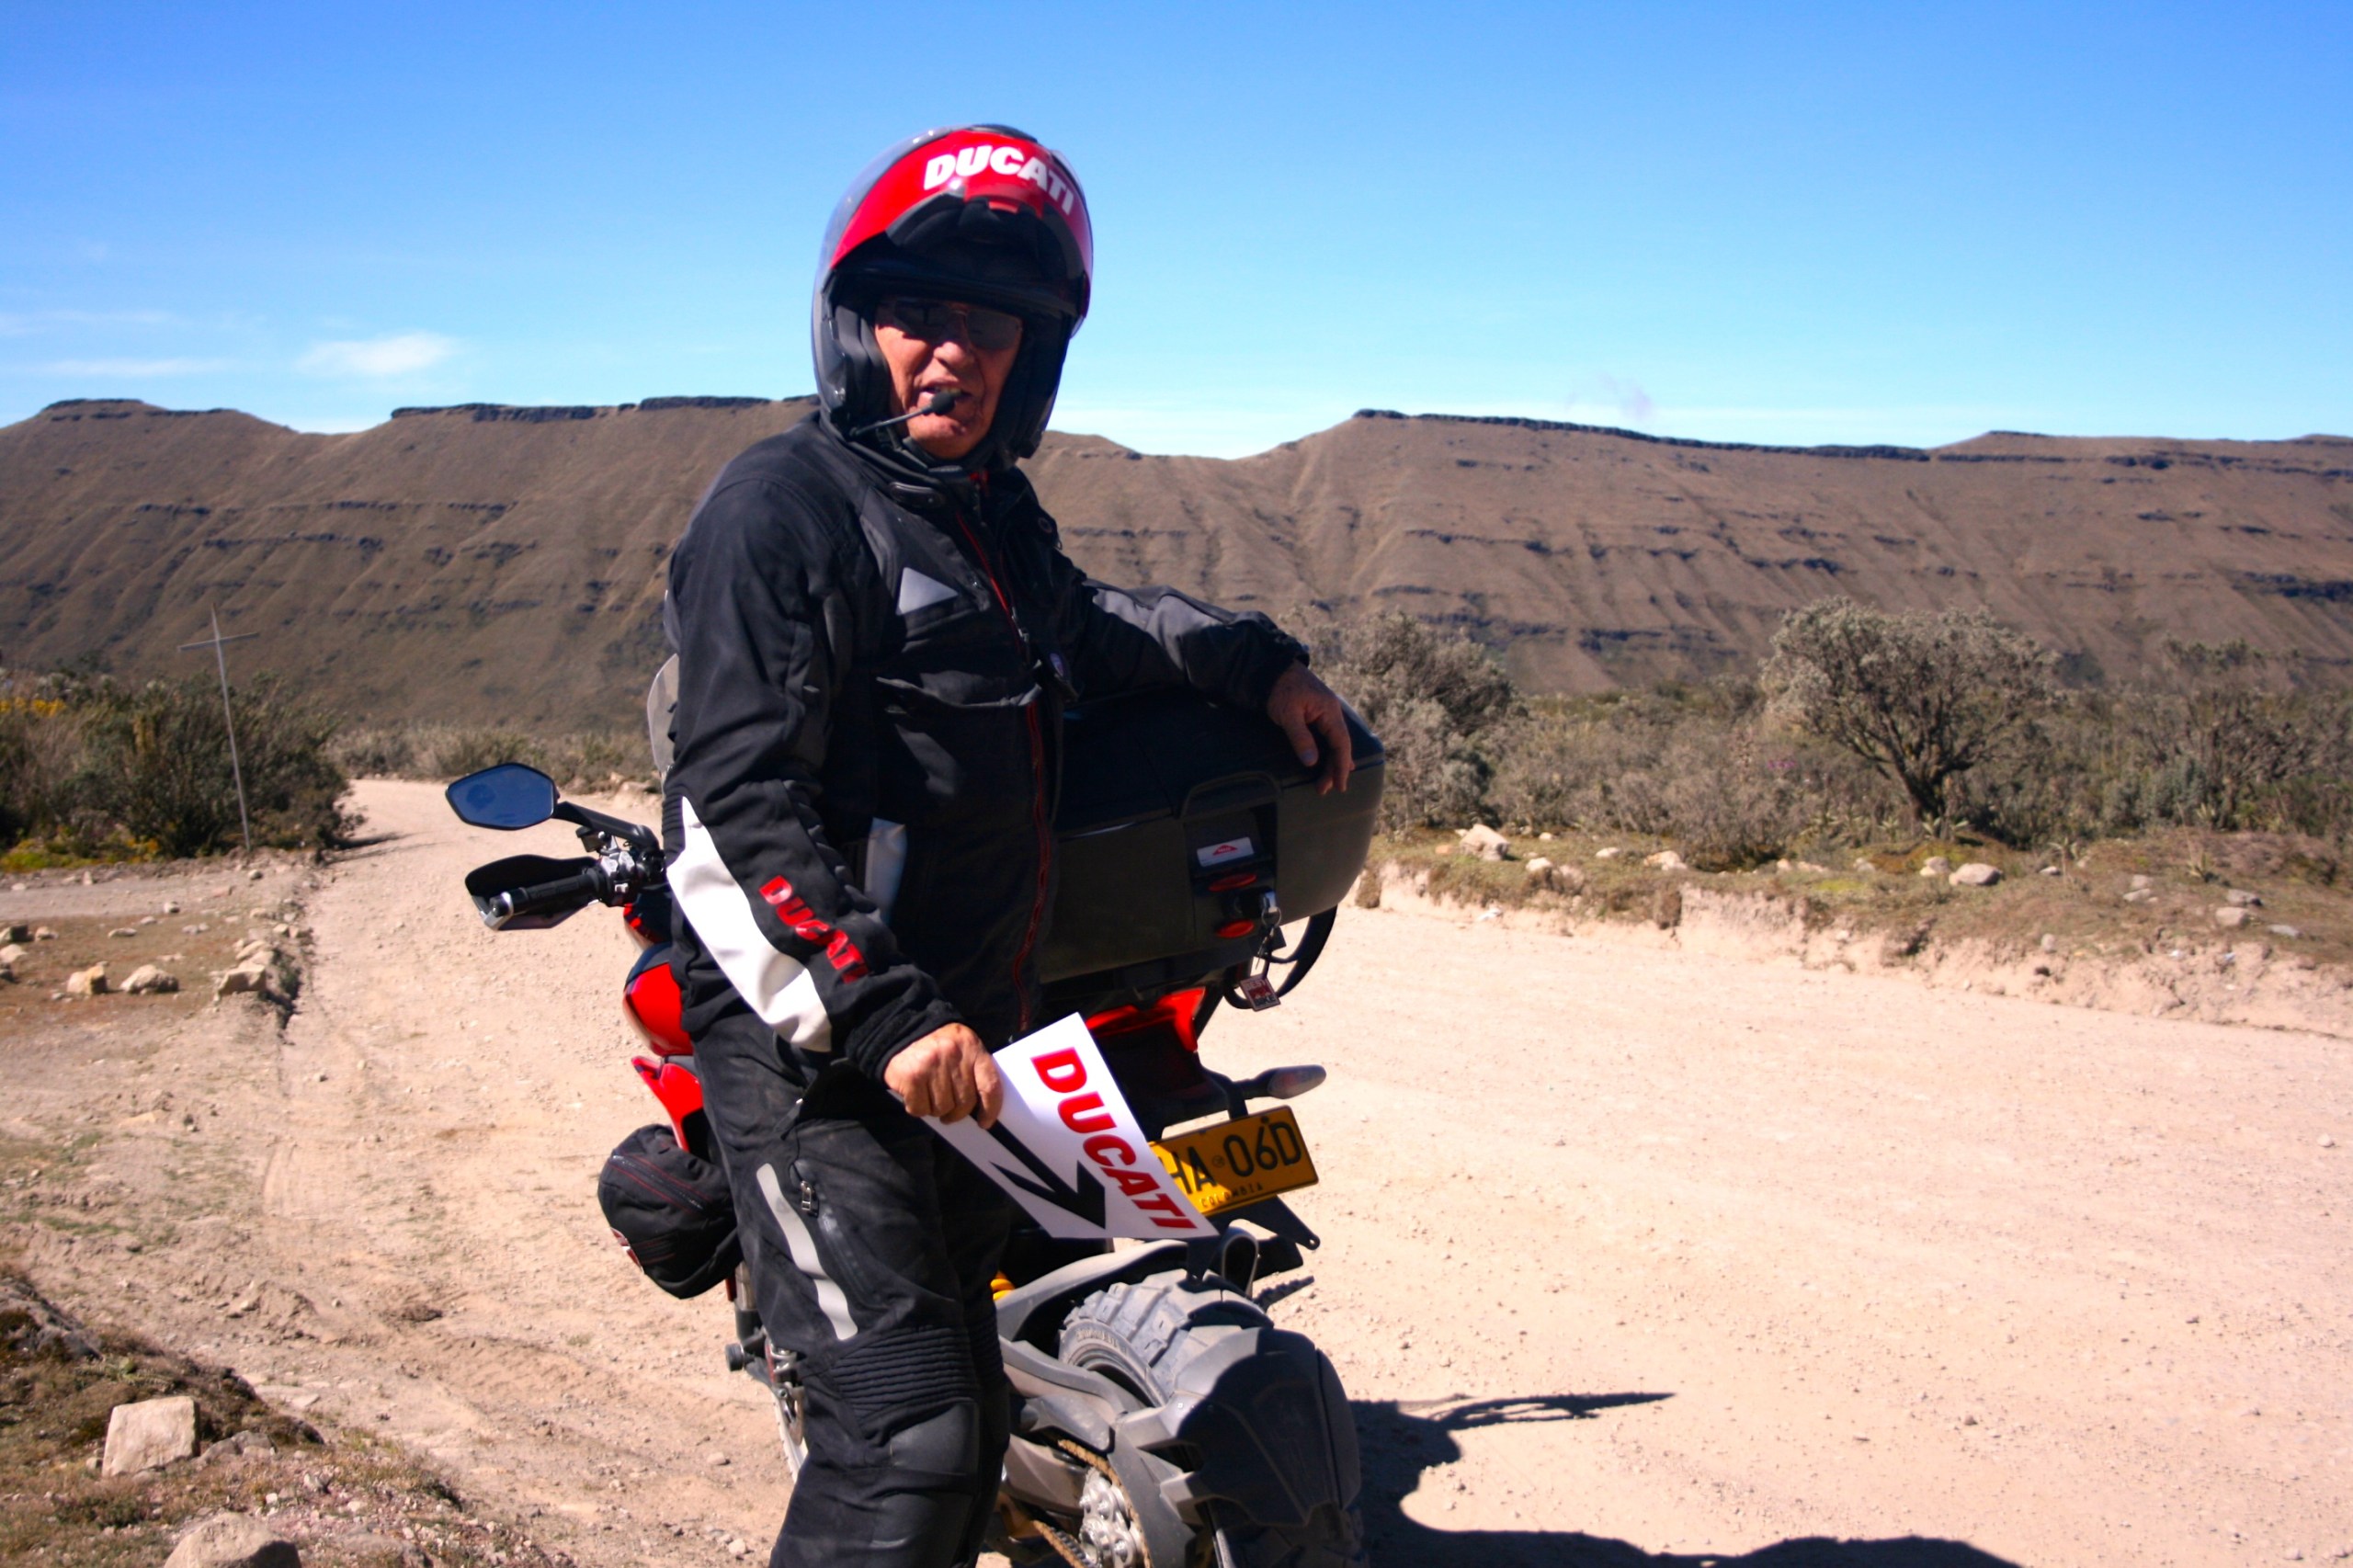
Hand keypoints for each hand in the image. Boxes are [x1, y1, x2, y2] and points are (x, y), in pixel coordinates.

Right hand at [884, 1023, 1003, 1126]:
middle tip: (948, 1109)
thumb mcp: (962, 1048)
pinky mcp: (912, 1077)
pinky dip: (917, 1108)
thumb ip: (974, 1070)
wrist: (902, 1031)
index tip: (984, 1122)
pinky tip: (915, 1095)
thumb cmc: (937, 1047)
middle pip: (964, 1103)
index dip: (990, 1109)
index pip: (990, 1085)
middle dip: (956, 1112)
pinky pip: (920, 1109)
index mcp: (971, 1047)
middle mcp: (953, 1055)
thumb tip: (982, 1108)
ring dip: (934, 1109)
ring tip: (929, 1094)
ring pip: (942, 1108)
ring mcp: (931, 1065)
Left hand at [1265, 663, 1353, 794]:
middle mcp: (1332, 712)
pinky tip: (1327, 761)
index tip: (1339, 784)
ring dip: (1330, 762)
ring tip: (1326, 782)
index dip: (1341, 765)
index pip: (1341, 743)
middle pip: (1339, 745)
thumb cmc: (1280, 689)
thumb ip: (1300, 737)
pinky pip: (1327, 736)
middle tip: (1324, 789)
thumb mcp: (1288, 714)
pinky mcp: (1317, 713)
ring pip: (1334, 742)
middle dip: (1334, 768)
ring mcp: (1325, 712)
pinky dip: (1328, 751)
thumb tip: (1311, 762)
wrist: (1273, 668)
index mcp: (1329, 710)